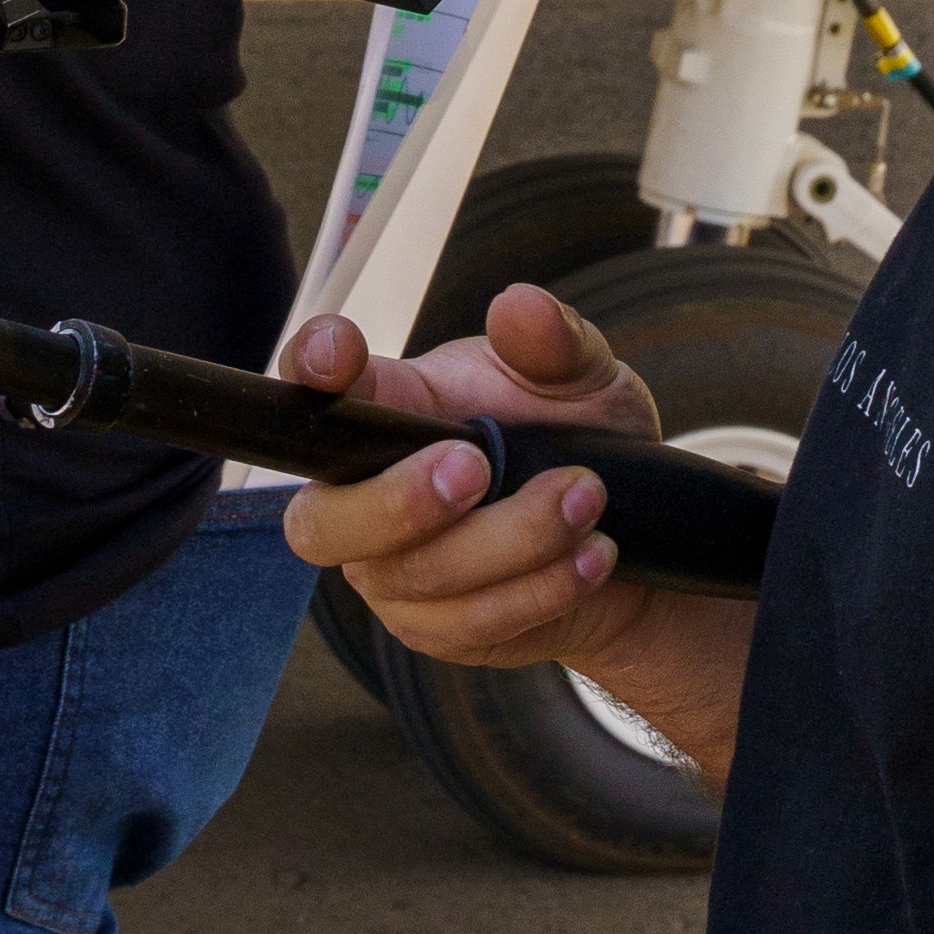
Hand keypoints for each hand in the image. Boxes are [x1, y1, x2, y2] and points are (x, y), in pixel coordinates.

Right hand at [277, 284, 660, 677]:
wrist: (623, 534)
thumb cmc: (578, 436)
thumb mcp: (579, 376)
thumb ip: (551, 340)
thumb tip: (520, 305)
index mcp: (386, 411)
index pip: (316, 391)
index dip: (309, 371)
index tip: (336, 358)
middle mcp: (365, 496)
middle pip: (322, 522)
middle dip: (399, 501)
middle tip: (478, 466)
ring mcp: (392, 572)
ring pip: (419, 574)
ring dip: (515, 538)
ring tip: (588, 501)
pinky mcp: (433, 628)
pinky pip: (471, 621)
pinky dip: (541, 587)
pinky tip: (591, 557)